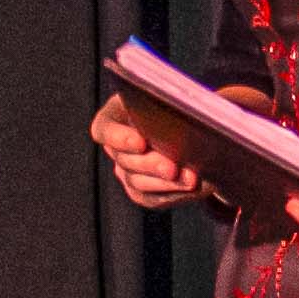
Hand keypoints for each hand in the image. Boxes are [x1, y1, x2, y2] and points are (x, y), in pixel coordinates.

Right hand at [89, 96, 199, 212]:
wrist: (194, 131)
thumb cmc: (180, 105)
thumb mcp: (175, 99)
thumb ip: (173, 105)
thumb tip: (187, 116)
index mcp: (116, 116)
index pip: (104, 129)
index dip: (119, 138)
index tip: (141, 142)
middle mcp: (116, 147)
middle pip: (125, 160)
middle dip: (151, 165)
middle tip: (172, 168)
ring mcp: (127, 171)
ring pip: (138, 182)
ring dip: (166, 183)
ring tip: (190, 179)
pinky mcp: (142, 192)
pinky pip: (153, 198)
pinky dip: (174, 193)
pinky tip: (192, 187)